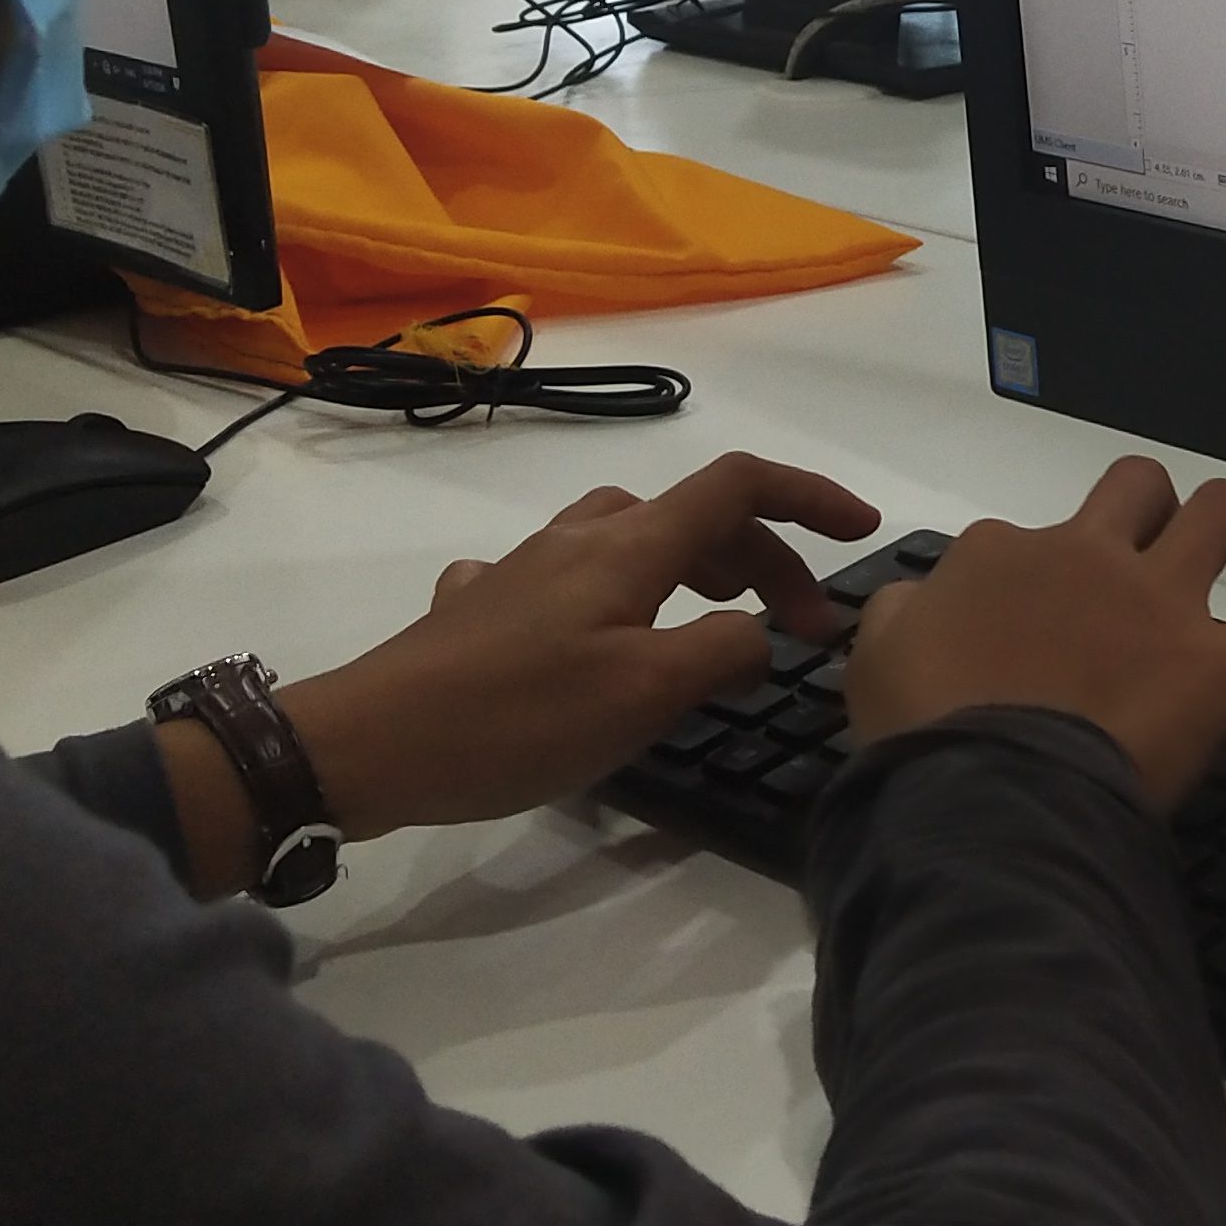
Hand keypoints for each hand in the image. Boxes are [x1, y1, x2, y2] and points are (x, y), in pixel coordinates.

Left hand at [157, 453, 878, 897]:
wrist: (365, 743)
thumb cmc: (514, 719)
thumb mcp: (644, 696)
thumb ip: (720, 652)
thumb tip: (756, 633)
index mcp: (629, 546)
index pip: (740, 483)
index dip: (809, 497)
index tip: (860, 535)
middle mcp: (579, 538)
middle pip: (690, 514)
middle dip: (761, 557)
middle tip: (797, 631)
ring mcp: (521, 570)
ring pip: (623, 536)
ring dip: (685, 564)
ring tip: (709, 619)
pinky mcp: (476, 611)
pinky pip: (556, 581)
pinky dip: (600, 600)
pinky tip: (580, 642)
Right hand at [840, 457, 1225, 807]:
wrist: (989, 794)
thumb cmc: (924, 734)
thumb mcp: (874, 659)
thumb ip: (901, 618)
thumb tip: (916, 606)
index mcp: (1001, 555)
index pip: (1020, 539)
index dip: (1030, 574)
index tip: (1029, 625)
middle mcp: (1088, 556)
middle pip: (1137, 488)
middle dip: (1153, 504)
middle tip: (1163, 550)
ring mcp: (1160, 604)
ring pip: (1217, 514)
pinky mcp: (1220, 662)